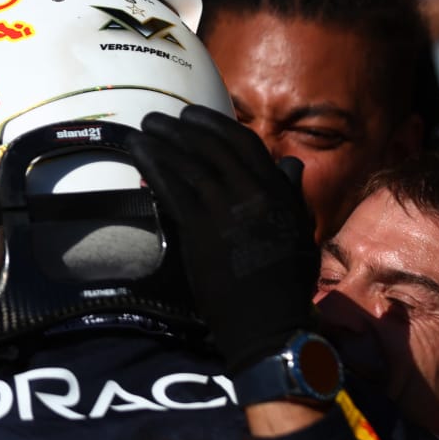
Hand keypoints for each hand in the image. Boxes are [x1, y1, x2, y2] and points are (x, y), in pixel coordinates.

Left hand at [130, 105, 317, 373]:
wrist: (268, 322)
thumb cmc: (286, 283)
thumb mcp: (300, 232)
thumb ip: (291, 195)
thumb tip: (290, 164)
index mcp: (277, 192)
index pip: (245, 145)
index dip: (215, 126)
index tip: (193, 117)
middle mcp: (253, 193)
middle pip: (212, 148)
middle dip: (183, 128)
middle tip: (159, 118)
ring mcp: (224, 209)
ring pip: (189, 162)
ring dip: (163, 140)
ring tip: (143, 128)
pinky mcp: (200, 229)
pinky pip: (172, 187)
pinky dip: (153, 165)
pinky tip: (138, 152)